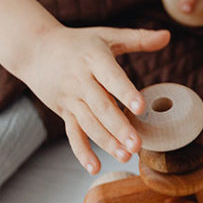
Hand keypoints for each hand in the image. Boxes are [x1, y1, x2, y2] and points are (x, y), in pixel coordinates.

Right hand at [19, 26, 170, 173]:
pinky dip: (82, 151)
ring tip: (126, 156)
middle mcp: (80, 80)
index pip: (112, 77)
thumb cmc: (79, 42)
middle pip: (101, 107)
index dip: (125, 92)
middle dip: (119, 127)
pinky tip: (95, 167)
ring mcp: (70, 98)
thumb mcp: (107, 36)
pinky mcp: (64, 111)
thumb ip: (138, 38)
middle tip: (137, 144)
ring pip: (89, 123)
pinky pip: (72, 134)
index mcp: (94, 59)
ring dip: (106, 142)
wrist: (34, 48)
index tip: (140, 107)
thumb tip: (168, 35)